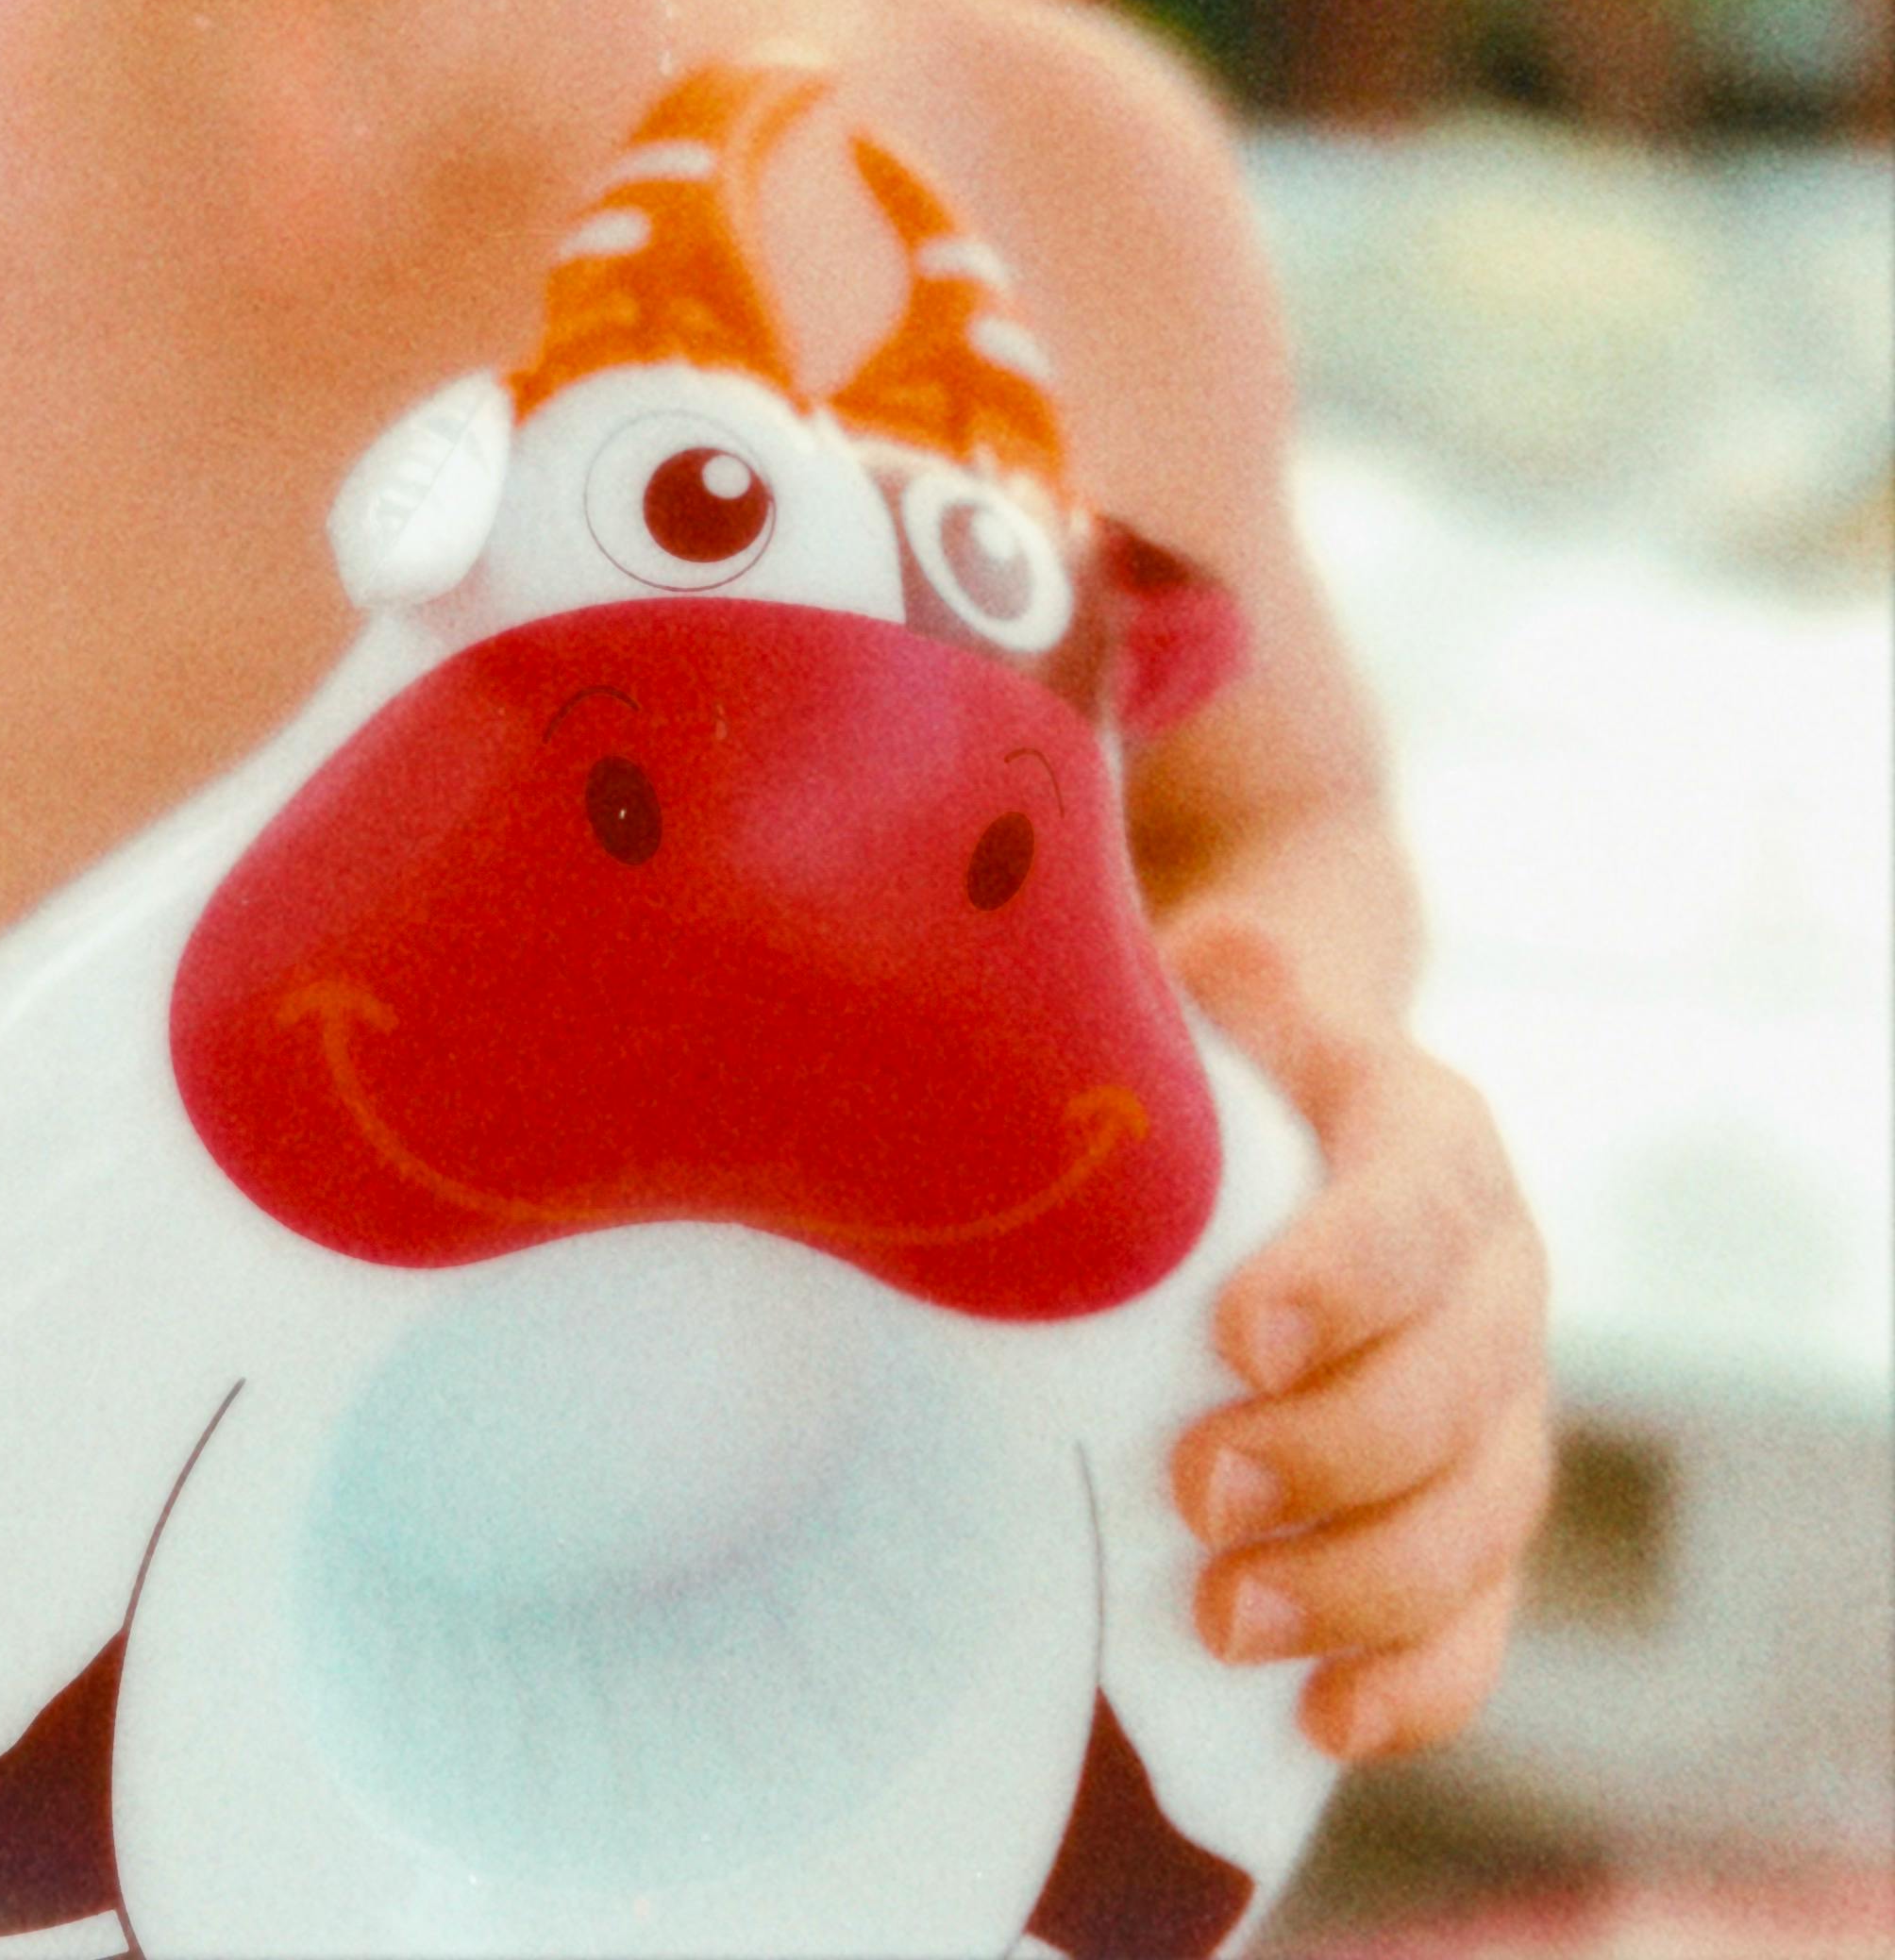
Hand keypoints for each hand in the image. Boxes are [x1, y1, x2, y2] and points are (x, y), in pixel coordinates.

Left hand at [1166, 922, 1551, 1763]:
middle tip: (1195, 1488)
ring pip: (1477, 1520)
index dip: (1341, 1280)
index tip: (1238, 1334)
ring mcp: (1498, 1411)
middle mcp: (1494, 1280)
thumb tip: (1179, 955)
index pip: (1413, 1214)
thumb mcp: (1220, 988)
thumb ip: (1206, 974)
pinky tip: (1326, 1722)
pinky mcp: (1474, 1518)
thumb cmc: (1227, 1050)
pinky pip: (1481, 1621)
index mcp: (1434, 1142)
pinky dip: (1418, 1684)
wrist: (1306, 1100)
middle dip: (1332, 1454)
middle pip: (1454, 1389)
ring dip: (1360, 1586)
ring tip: (1223, 1617)